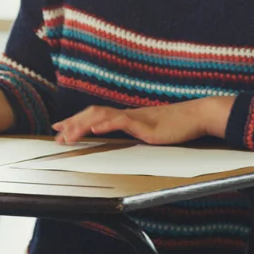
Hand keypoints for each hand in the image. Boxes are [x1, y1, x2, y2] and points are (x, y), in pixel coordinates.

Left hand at [53, 97, 233, 144]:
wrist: (197, 116)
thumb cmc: (177, 126)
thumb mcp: (151, 132)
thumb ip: (137, 133)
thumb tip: (127, 139)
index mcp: (127, 117)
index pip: (96, 116)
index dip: (76, 121)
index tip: (60, 127)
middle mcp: (127, 115)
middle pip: (92, 114)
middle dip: (72, 124)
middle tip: (56, 134)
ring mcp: (135, 118)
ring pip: (102, 116)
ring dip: (82, 125)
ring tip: (67, 134)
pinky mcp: (145, 125)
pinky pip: (122, 121)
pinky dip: (106, 123)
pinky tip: (95, 128)